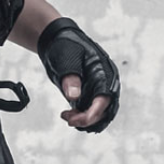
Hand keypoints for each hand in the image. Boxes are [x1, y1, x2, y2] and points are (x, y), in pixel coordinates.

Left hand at [37, 18, 120, 133]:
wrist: (58, 41)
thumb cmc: (64, 47)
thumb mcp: (66, 61)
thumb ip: (71, 79)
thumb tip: (74, 96)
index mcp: (105, 72)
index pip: (104, 100)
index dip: (91, 115)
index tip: (73, 120)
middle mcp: (106, 83)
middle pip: (104, 111)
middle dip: (87, 120)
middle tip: (68, 118)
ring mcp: (99, 89)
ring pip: (98, 115)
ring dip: (84, 121)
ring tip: (67, 115)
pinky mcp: (90, 94)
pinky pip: (91, 113)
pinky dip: (81, 119)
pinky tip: (68, 114)